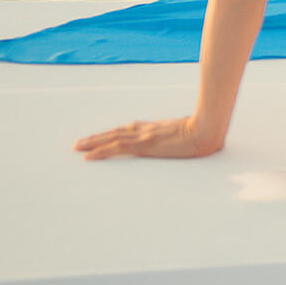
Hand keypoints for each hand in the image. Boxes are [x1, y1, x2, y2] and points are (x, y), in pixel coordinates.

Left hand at [75, 116, 222, 160]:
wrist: (208, 128)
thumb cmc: (205, 131)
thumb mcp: (191, 134)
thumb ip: (183, 136)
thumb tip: (187, 138)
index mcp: (156, 128)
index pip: (129, 130)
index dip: (113, 134)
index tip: (101, 137)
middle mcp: (146, 130)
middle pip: (116, 133)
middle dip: (97, 138)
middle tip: (79, 144)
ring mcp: (144, 136)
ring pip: (111, 139)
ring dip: (93, 143)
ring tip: (78, 148)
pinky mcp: (144, 145)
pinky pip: (117, 148)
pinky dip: (101, 151)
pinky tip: (89, 156)